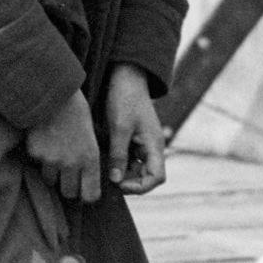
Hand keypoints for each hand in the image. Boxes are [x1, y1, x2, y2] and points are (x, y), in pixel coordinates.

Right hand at [22, 95, 104, 204]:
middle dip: (68, 185)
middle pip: (68, 192)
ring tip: (54, 153)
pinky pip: (37, 164)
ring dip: (52, 172)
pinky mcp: (35, 153)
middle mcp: (72, 163)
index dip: (86, 193)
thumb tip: (86, 176)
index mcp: (90, 158)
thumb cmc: (76, 109)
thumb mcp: (90, 134)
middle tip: (67, 173)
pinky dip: (39, 157)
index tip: (83, 188)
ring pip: (50, 180)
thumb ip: (89, 157)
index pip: (90, 195)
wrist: (52, 90)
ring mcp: (51, 160)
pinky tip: (43, 140)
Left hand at [103, 65, 167, 194]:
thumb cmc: (125, 98)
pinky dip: (120, 165)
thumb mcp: (119, 127)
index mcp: (155, 145)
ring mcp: (144, 144)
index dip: (140, 187)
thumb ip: (119, 155)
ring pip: (138, 170)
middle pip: (148, 176)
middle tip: (108, 180)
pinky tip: (105, 163)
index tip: (119, 184)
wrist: (125, 76)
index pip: (157, 177)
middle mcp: (152, 147)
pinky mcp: (135, 140)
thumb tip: (116, 181)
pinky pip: (131, 160)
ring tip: (105, 172)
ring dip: (124, 174)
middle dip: (130, 182)